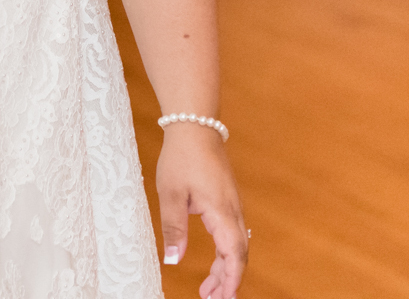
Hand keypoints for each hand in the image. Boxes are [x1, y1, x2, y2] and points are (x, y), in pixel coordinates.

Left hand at [156, 128, 247, 298]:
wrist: (195, 126)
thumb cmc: (181, 157)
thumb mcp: (170, 194)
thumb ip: (173, 229)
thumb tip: (174, 261)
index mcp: (221, 211)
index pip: (234, 254)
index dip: (230, 279)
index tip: (224, 298)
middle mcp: (233, 211)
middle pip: (238, 254)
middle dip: (227, 280)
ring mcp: (233, 206)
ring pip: (236, 245)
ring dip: (225, 268)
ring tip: (208, 289)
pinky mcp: (228, 201)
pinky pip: (232, 234)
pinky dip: (225, 253)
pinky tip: (216, 263)